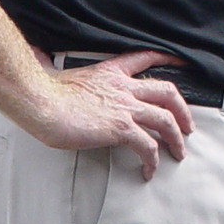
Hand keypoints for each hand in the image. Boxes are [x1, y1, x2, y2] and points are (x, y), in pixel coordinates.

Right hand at [26, 49, 195, 180]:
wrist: (41, 102)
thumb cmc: (43, 91)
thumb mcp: (54, 70)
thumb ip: (51, 61)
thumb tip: (38, 54)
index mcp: (111, 72)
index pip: (146, 58)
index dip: (168, 59)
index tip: (181, 62)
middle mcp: (124, 88)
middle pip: (168, 93)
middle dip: (182, 110)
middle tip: (186, 125)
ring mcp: (125, 108)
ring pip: (166, 120)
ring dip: (176, 138)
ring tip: (178, 151)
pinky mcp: (121, 128)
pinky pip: (148, 146)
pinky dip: (153, 160)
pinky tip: (149, 170)